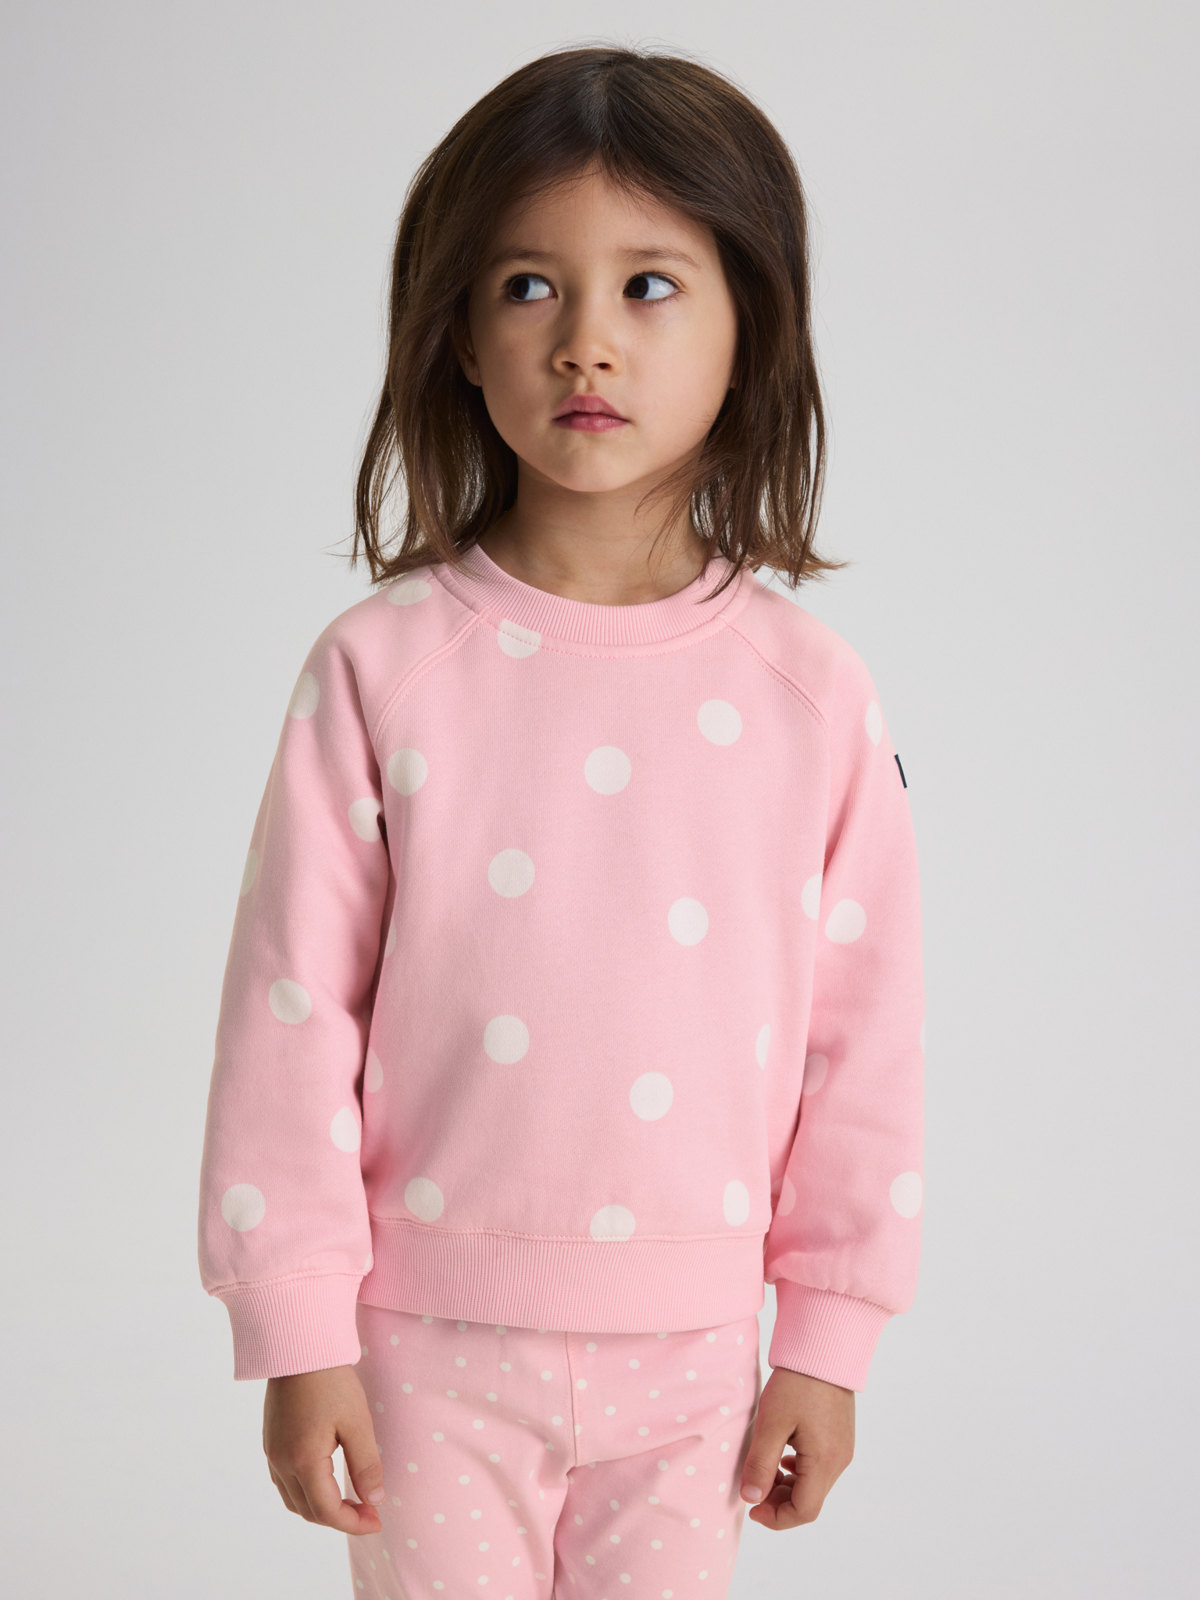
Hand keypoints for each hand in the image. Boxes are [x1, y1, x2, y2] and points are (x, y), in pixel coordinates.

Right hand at [263, 1364, 385, 1535]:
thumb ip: (366, 1464)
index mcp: (303, 1461)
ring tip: (351, 1501)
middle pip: (308, 1511)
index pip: (327, 1511)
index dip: (354, 1524)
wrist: (299, 1346)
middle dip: (340, 1519)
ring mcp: (272, 1453)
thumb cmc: (331, 1380)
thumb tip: (375, 1500)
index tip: (377, 1522)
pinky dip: (306, 1493)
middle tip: (369, 1512)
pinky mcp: (271, 1442)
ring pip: (294, 1501)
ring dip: (321, 1509)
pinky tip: (327, 1481)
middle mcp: (282, 1463)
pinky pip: (285, 1483)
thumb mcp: (357, 1422)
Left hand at [739, 1366, 854, 1529]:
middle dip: (779, 1503)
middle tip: (753, 1487)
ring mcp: (842, 1449)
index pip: (804, 1511)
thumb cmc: (797, 1384)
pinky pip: (819, 1467)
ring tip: (764, 1470)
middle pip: (810, 1501)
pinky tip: (782, 1456)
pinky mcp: (840, 1437)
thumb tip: (751, 1499)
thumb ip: (761, 1464)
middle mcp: (839, 1461)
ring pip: (814, 1485)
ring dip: (787, 1486)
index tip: (751, 1508)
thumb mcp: (771, 1423)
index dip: (776, 1518)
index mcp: (825, 1463)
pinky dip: (798, 1472)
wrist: (824, 1348)